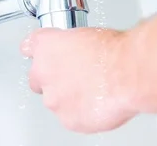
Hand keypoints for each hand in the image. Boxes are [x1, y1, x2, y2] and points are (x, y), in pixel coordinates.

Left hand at [20, 27, 136, 132]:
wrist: (127, 73)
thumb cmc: (113, 51)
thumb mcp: (88, 35)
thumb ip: (72, 47)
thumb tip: (77, 53)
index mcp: (46, 46)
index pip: (29, 47)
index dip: (39, 53)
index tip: (44, 56)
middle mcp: (43, 73)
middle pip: (39, 80)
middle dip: (54, 80)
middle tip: (76, 77)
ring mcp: (54, 99)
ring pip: (56, 101)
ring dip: (70, 98)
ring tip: (94, 90)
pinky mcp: (68, 120)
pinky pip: (72, 118)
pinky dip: (83, 113)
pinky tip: (98, 102)